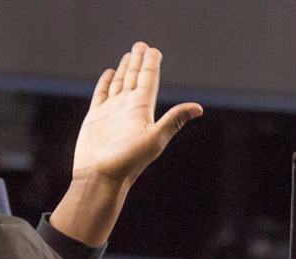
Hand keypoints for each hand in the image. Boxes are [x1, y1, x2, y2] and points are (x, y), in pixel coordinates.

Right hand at [71, 42, 202, 188]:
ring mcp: (112, 112)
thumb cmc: (127, 161)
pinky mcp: (96, 118)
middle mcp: (128, 108)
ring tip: (128, 55)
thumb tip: (199, 108)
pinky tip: (110, 74)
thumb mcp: (154, 138)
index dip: (151, 63)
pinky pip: (102, 94)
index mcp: (142, 110)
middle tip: (141, 45)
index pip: (148, 80)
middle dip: (138, 61)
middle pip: (135, 78)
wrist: (100, 177)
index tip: (154, 49)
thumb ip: (174, 119)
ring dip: (124, 69)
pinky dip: (106, 82)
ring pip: (120, 83)